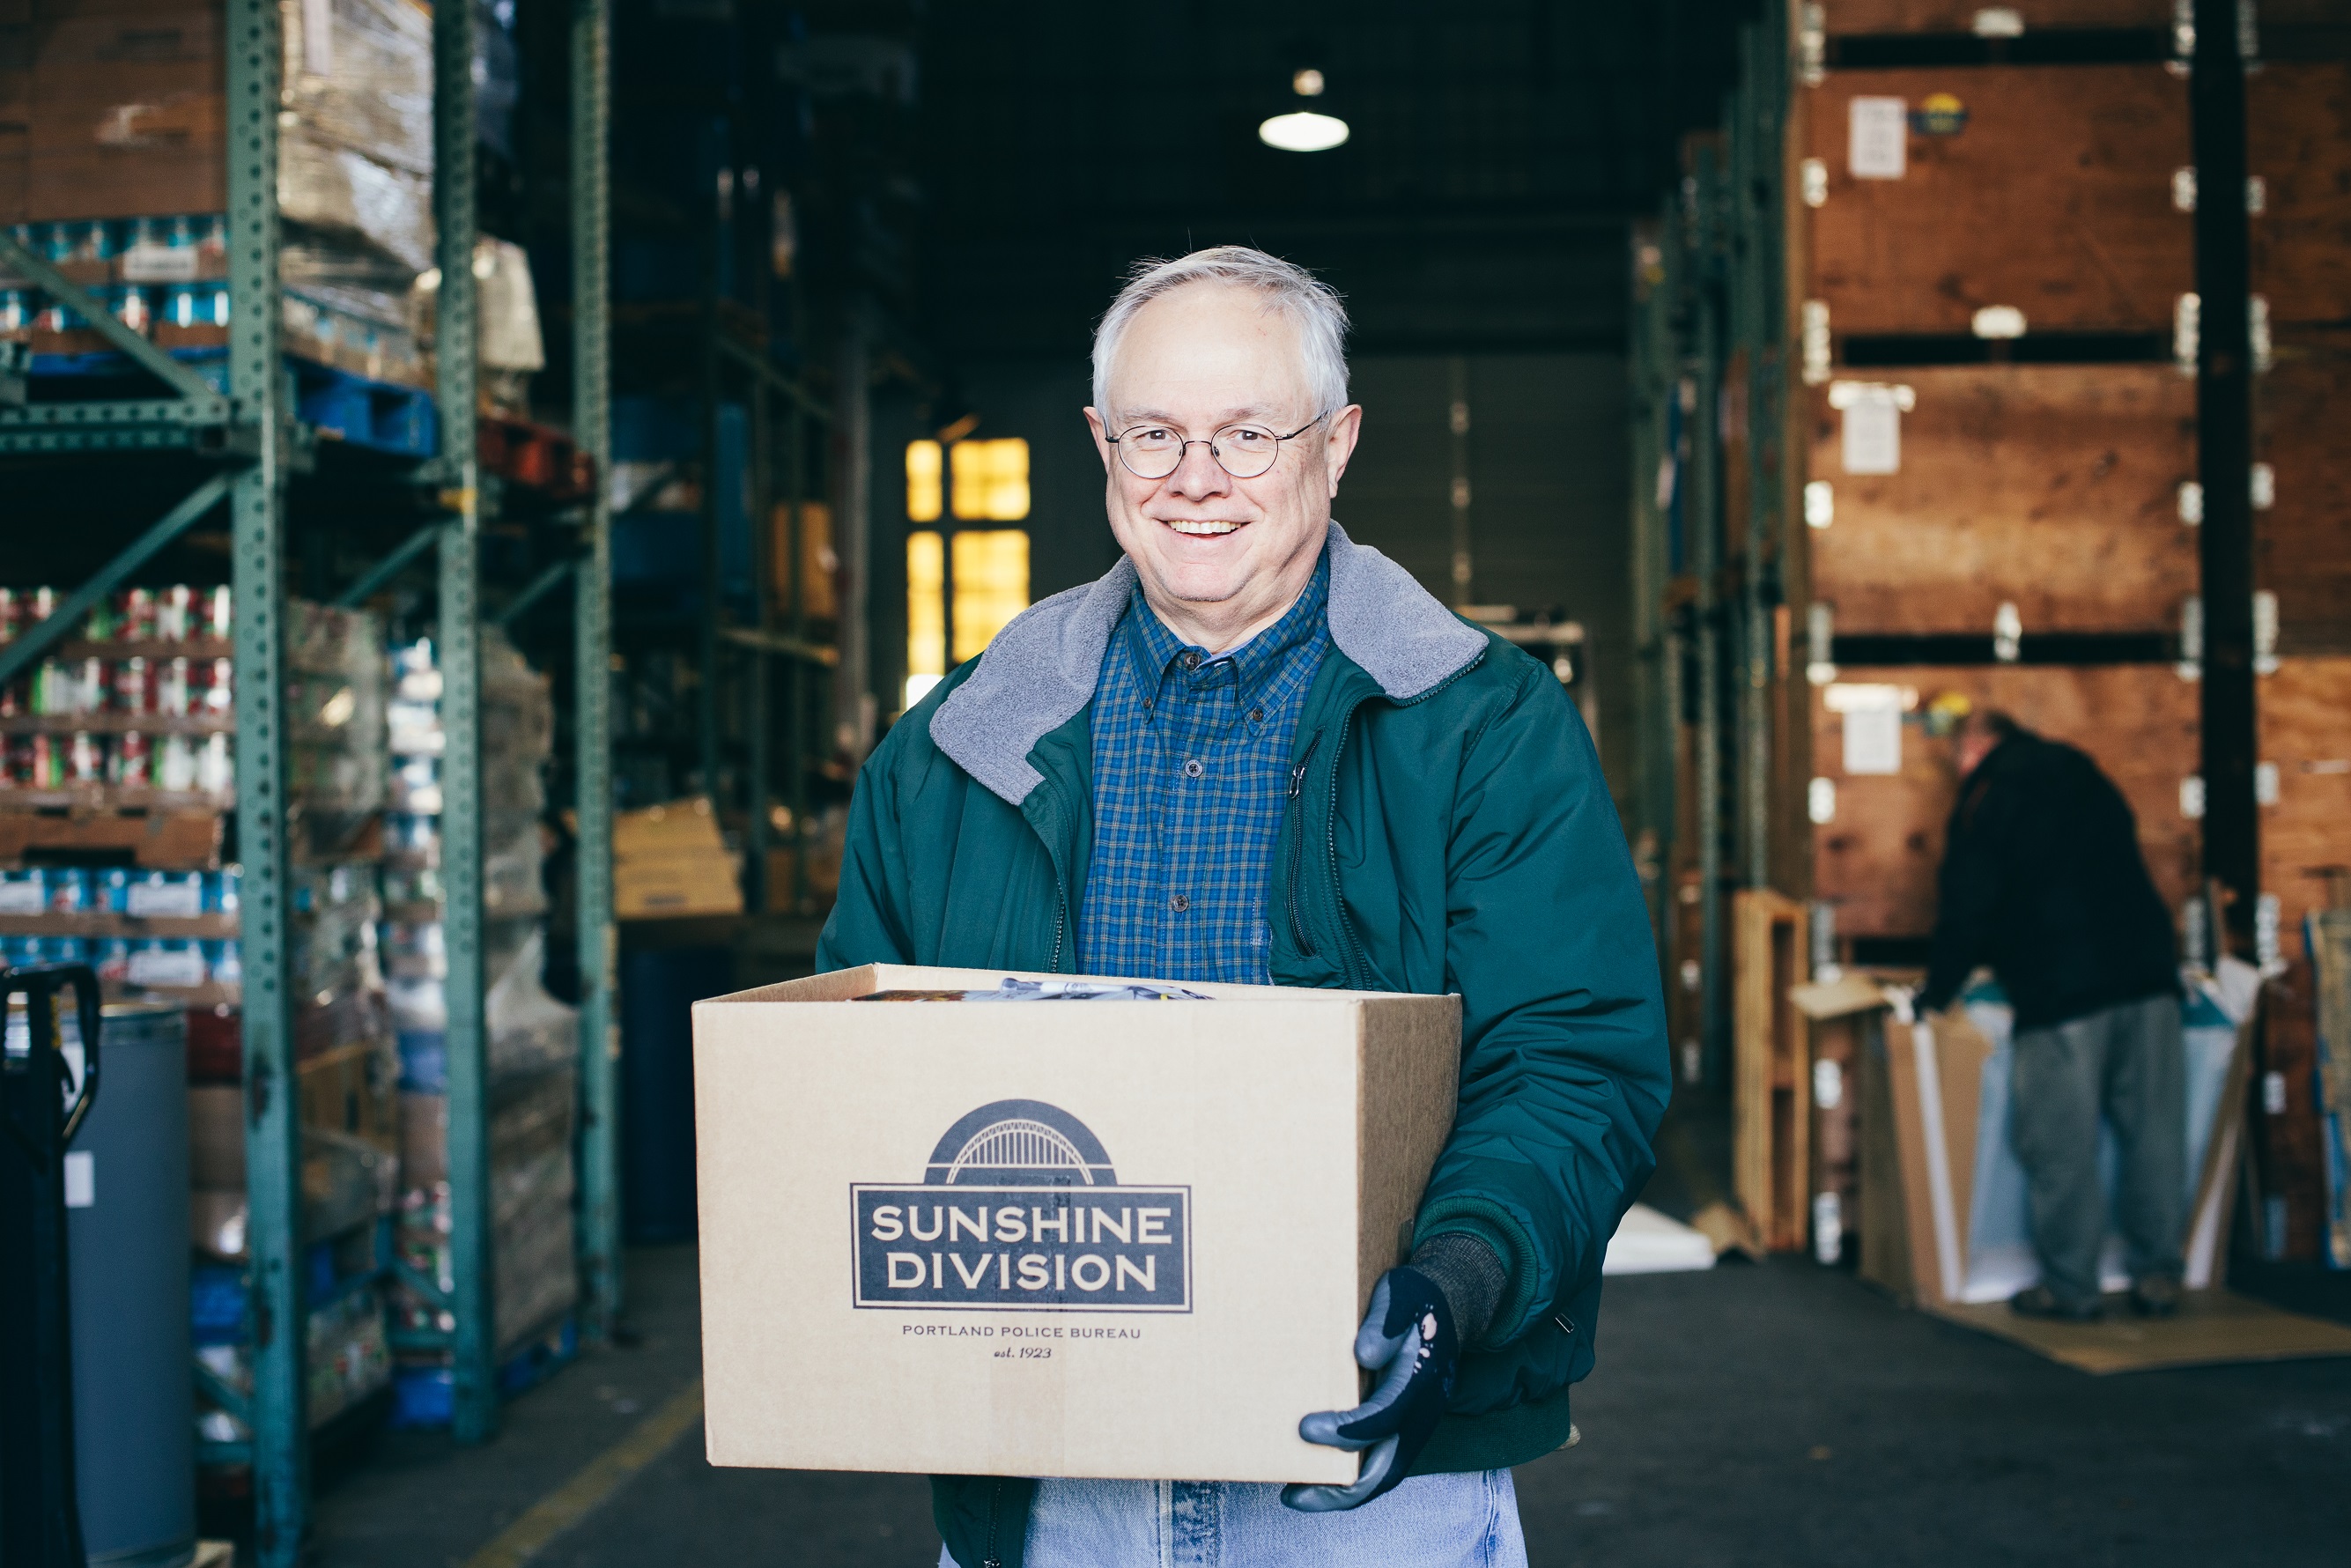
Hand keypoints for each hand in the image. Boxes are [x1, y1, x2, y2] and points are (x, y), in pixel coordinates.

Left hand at [1281, 1266, 1457, 1512]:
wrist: (1448, 1310)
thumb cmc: (1416, 1300)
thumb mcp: (1403, 1295)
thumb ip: (1386, 1321)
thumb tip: (1364, 1354)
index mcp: (1421, 1379)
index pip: (1385, 1416)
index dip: (1347, 1428)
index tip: (1306, 1429)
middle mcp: (1423, 1413)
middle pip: (1387, 1468)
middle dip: (1342, 1489)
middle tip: (1295, 1495)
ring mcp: (1416, 1427)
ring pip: (1383, 1475)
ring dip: (1342, 1493)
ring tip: (1296, 1497)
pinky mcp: (1404, 1430)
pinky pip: (1380, 1464)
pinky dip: (1350, 1480)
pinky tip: (1316, 1478)